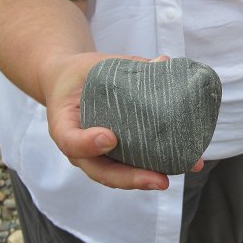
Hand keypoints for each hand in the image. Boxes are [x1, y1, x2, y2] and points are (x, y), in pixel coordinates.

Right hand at [43, 52, 202, 189]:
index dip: (87, 144)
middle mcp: (79, 148)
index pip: (70, 141)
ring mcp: (96, 156)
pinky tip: (179, 164)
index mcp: (64, 124)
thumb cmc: (79, 75)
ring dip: (145, 180)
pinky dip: (152, 168)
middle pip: (100, 171)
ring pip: (117, 176)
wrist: (69, 84)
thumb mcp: (93, 65)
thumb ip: (125, 65)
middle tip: (158, 179)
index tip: (109, 137)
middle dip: (131, 178)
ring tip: (171, 178)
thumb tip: (163, 62)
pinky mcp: (113, 157)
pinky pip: (130, 168)